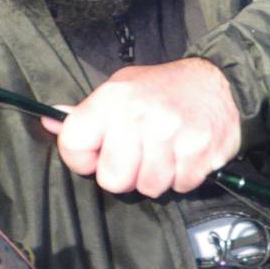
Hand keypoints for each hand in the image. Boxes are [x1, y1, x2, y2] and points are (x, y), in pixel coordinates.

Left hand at [47, 57, 241, 197]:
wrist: (219, 81)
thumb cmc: (162, 90)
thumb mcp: (120, 90)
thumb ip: (86, 112)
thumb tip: (50, 121)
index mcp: (112, 99)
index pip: (74, 145)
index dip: (82, 160)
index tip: (98, 155)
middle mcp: (140, 116)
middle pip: (113, 180)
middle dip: (125, 176)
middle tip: (138, 156)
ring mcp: (172, 134)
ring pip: (149, 187)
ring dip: (157, 177)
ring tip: (165, 153)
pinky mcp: (200, 151)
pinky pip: (180, 186)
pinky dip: (183, 176)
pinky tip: (185, 154)